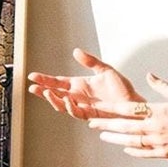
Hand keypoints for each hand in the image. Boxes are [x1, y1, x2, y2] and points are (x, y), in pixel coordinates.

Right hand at [26, 49, 142, 122]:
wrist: (134, 104)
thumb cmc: (122, 88)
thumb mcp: (106, 70)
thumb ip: (91, 61)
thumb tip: (76, 51)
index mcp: (79, 85)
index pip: (58, 82)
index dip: (45, 79)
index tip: (33, 76)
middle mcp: (78, 96)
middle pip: (55, 94)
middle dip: (43, 91)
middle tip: (33, 87)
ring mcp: (83, 106)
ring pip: (62, 105)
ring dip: (53, 99)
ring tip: (47, 92)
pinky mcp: (90, 115)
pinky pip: (76, 112)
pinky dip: (70, 106)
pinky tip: (67, 99)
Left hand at [89, 70, 167, 161]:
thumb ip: (163, 86)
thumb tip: (149, 75)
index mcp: (158, 112)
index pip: (128, 109)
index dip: (110, 108)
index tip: (98, 106)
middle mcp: (154, 128)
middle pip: (124, 126)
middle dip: (106, 124)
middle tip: (91, 123)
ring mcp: (157, 142)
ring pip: (130, 141)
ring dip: (114, 139)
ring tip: (102, 136)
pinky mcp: (162, 153)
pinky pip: (143, 152)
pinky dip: (132, 150)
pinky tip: (124, 148)